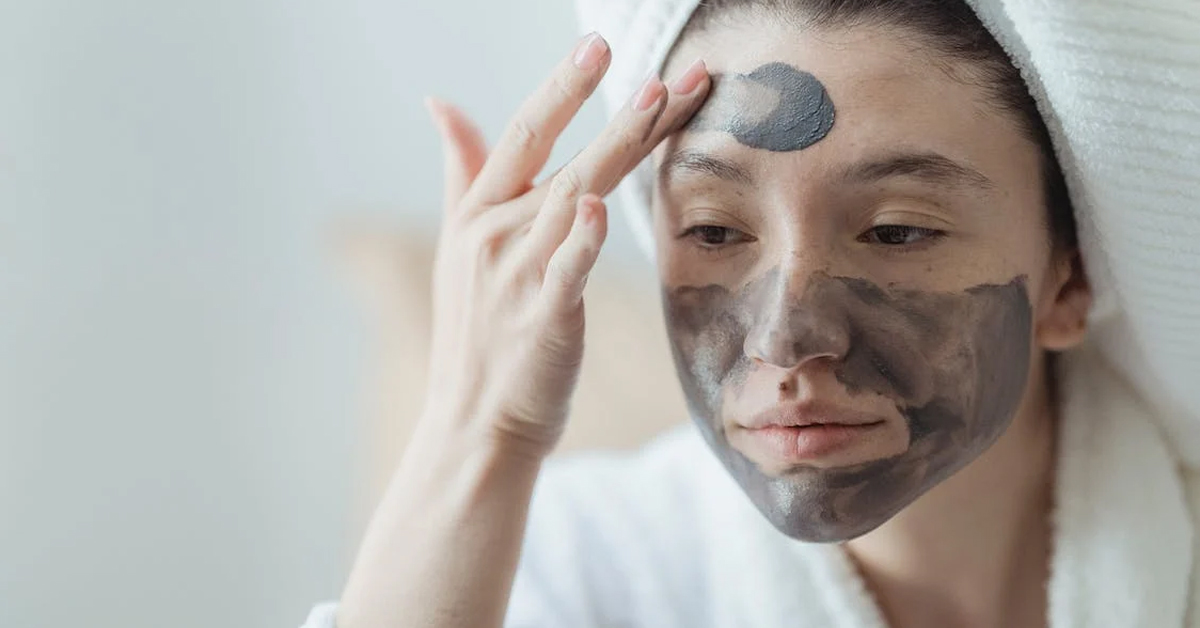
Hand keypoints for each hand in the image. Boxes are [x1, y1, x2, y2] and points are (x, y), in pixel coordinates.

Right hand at [418, 33, 710, 459]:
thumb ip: (461, 171)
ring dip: (619, 147)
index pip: (524, 134)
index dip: (563, 87)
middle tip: (663, 68)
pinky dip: (583, 238)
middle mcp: (495, 234)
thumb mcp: (458, 245)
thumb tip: (441, 102)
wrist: (474, 422)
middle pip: (565, 157)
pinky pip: (567, 270)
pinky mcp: (544, 318)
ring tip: (661, 101)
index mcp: (477, 213)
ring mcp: (518, 275)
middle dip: (617, 109)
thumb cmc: (478, 333)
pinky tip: (602, 205)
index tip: (600, 46)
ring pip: (577, 197)